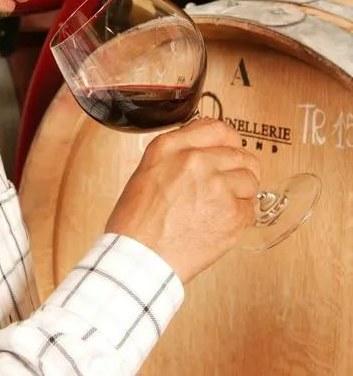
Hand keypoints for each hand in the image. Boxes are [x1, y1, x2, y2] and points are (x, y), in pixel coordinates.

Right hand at [105, 118, 260, 283]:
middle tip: (231, 182)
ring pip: (250, 179)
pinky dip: (239, 217)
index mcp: (170, 147)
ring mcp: (217, 186)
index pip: (217, 128)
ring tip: (222, 206)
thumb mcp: (147, 171)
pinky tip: (218, 223)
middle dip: (238, 168)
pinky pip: (250, 208)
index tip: (229, 148)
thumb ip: (178, 155)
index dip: (227, 140)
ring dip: (241, 192)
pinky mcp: (232, 215)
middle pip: (239, 153)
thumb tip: (205, 152)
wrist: (139, 257)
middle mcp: (196, 161)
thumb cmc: (136, 222)